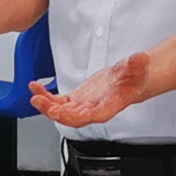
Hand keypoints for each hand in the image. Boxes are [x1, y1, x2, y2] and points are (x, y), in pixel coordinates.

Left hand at [31, 56, 146, 130]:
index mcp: (109, 106)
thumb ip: (137, 64)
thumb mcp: (138, 68)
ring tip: (34, 94)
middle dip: (54, 112)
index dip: (79, 116)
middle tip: (39, 102)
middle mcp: (93, 110)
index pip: (94, 116)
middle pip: (71, 118)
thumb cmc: (135, 78)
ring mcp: (83, 106)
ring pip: (61, 111)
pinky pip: (58, 102)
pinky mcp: (76, 100)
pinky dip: (46, 96)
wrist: (130, 80)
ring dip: (46, 105)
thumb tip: (142, 58)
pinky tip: (36, 89)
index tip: (64, 111)